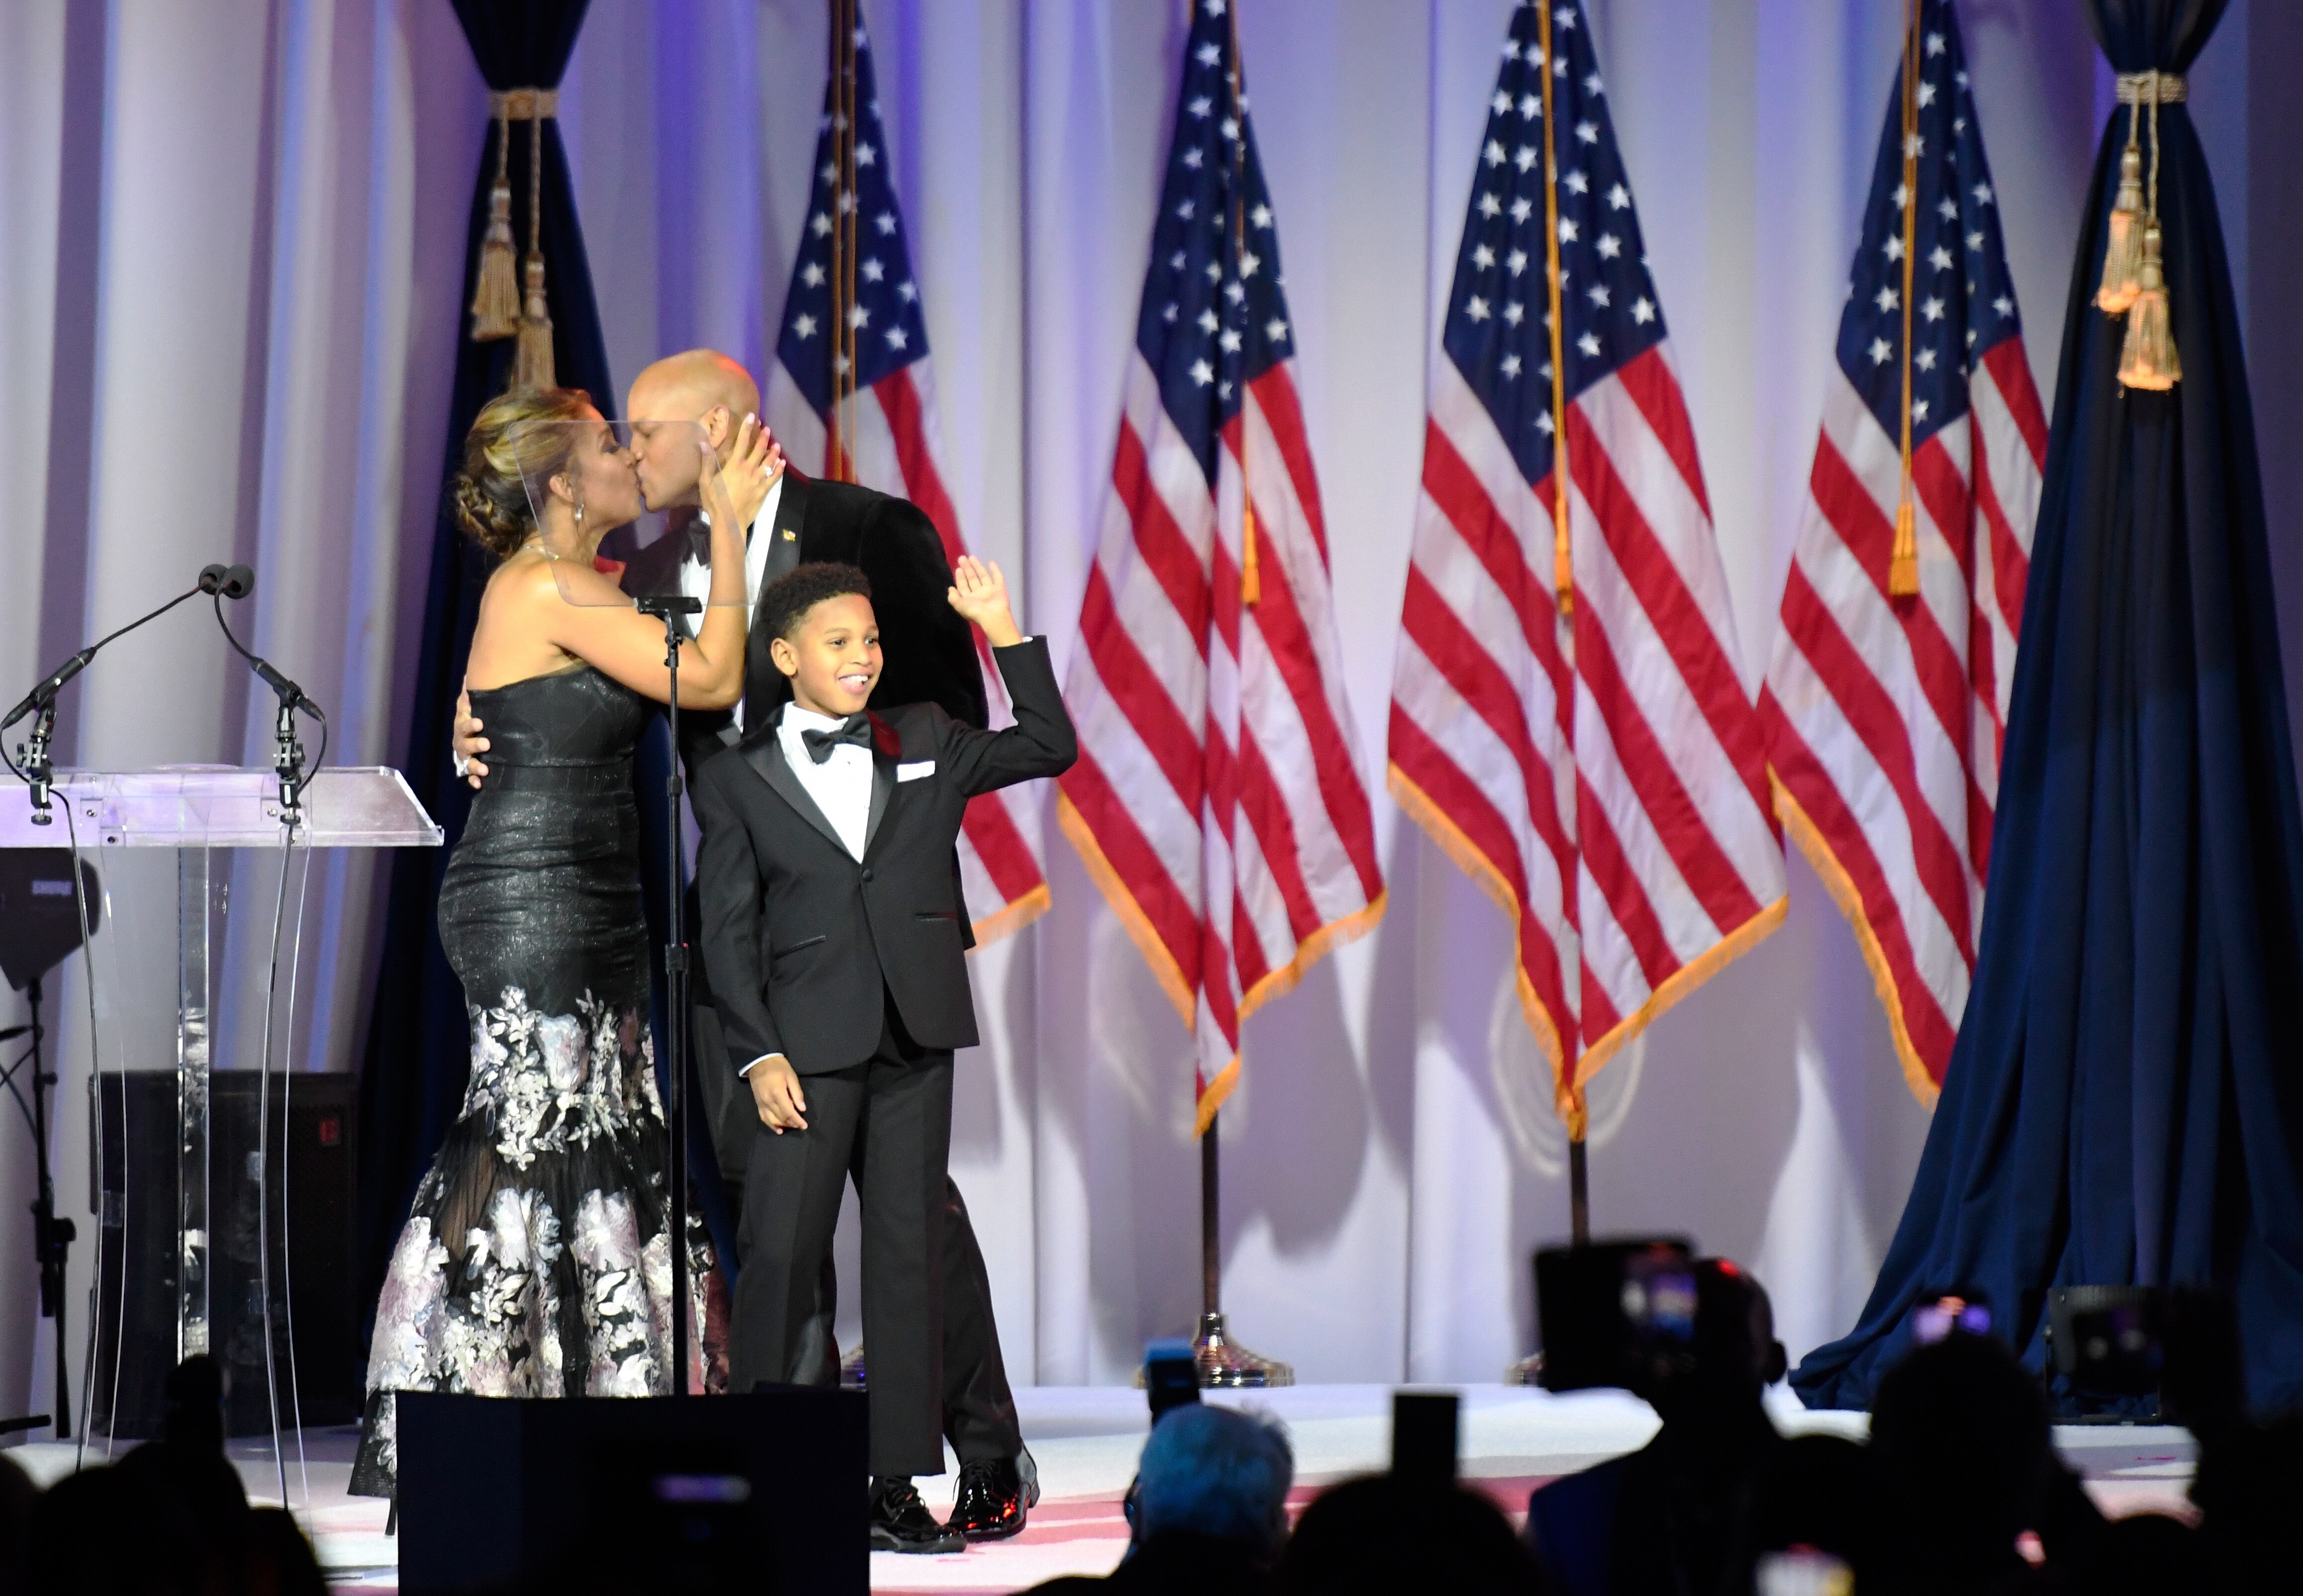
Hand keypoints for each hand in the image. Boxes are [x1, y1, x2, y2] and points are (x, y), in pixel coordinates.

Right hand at [454, 687, 489, 786]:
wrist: (476, 729)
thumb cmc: (477, 713)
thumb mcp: (473, 702)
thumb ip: (472, 693)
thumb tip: (469, 676)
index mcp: (462, 724)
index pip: (463, 724)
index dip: (470, 724)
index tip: (480, 723)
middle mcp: (461, 741)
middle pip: (463, 744)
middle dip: (474, 745)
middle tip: (486, 744)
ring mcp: (465, 755)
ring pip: (466, 762)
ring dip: (475, 766)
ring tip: (485, 769)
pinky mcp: (471, 767)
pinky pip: (470, 776)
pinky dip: (474, 781)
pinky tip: (480, 785)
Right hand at [707, 414, 781, 532]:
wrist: (729, 521)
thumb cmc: (715, 502)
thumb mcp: (706, 481)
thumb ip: (706, 462)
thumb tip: (703, 443)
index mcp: (734, 465)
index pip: (741, 442)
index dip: (746, 428)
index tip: (752, 417)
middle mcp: (748, 470)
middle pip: (758, 449)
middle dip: (763, 437)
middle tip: (767, 428)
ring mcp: (758, 481)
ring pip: (768, 462)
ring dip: (773, 452)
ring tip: (777, 444)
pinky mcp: (764, 491)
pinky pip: (774, 478)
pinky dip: (779, 469)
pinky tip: (782, 463)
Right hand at [748, 1054, 808, 1132]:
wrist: (759, 1061)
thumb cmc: (778, 1067)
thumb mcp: (791, 1076)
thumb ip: (797, 1093)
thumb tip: (802, 1109)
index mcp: (777, 1093)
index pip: (789, 1112)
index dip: (797, 1121)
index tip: (804, 1126)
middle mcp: (768, 1101)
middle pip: (781, 1118)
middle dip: (792, 1123)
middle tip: (800, 1125)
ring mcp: (761, 1103)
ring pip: (772, 1120)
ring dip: (783, 1125)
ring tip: (792, 1126)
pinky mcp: (758, 1104)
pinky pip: (764, 1118)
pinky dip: (771, 1125)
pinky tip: (778, 1130)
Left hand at [947, 555, 1021, 646]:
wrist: (992, 616)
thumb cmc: (975, 611)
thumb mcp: (959, 605)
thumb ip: (953, 597)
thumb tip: (950, 588)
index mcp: (969, 599)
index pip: (963, 586)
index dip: (960, 577)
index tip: (958, 568)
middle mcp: (979, 594)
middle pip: (972, 579)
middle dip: (967, 569)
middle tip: (962, 558)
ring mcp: (990, 591)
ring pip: (983, 576)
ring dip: (978, 567)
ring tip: (972, 557)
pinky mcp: (1000, 589)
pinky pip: (998, 577)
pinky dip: (995, 570)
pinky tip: (991, 562)